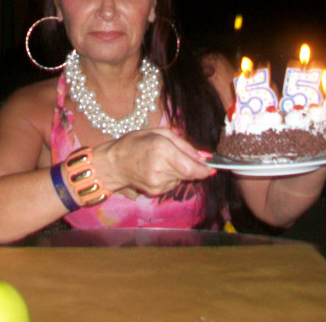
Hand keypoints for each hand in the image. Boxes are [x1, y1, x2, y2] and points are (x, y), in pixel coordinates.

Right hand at [94, 128, 213, 195]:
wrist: (113, 163)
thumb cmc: (134, 143)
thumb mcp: (158, 133)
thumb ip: (183, 143)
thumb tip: (204, 156)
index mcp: (161, 149)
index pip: (190, 166)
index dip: (204, 169)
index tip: (212, 167)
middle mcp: (160, 168)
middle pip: (188, 173)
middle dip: (191, 166)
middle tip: (179, 157)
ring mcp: (157, 183)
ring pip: (181, 178)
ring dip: (179, 171)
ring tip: (163, 161)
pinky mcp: (154, 192)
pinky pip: (172, 184)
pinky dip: (170, 177)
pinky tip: (158, 170)